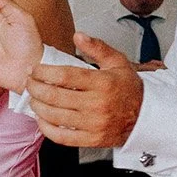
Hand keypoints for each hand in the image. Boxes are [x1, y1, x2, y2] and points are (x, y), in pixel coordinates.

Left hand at [26, 34, 144, 146]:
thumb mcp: (118, 63)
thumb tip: (78, 36)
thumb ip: (97, 48)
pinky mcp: (91, 140)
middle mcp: (96, 104)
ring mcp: (93, 124)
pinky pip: (60, 136)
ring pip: (53, 116)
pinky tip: (41, 118)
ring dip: (37, 106)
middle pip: (54, 96)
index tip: (34, 70)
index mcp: (102, 83)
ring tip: (34, 98)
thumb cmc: (130, 90)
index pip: (64, 76)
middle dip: (35, 88)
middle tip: (29, 83)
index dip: (43, 72)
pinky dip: (45, 127)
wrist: (147, 117)